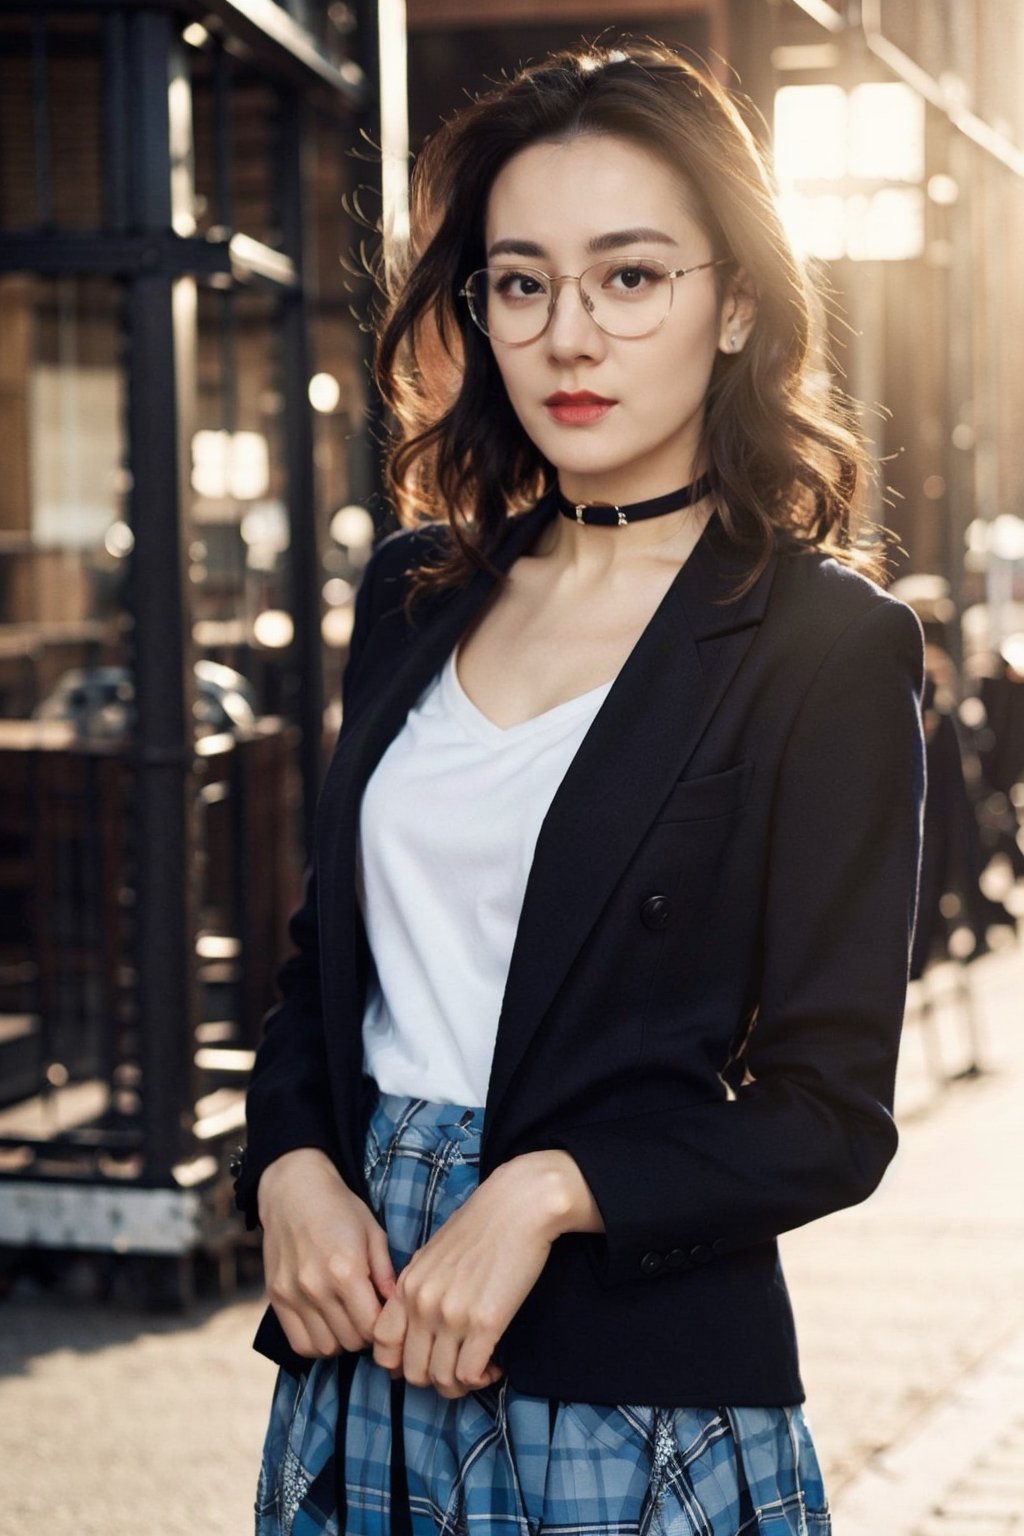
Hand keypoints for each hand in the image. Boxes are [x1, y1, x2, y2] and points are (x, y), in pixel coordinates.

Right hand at [258, 1147, 396, 1358]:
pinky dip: (316, 1343)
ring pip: (325, 1348)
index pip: (371, 1328)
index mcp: (346, 1270)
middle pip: (350, 1342)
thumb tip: (398, 1307)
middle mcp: (316, 1287)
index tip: (386, 1314)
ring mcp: (293, 1295)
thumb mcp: (373, 1233)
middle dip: (365, 1334)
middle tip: (368, 1315)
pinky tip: (326, 1324)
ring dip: (341, 1341)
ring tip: (347, 1319)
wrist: (293, 1190)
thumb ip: (387, 1274)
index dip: (384, 1327)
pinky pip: (299, 1343)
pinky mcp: (276, 1298)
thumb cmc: (340, 1208)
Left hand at [371, 1150, 601, 1397]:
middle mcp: (422, 1303)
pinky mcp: (485, 1322)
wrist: (518, 1206)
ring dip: (461, 1384)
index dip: (399, 1364)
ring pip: (442, 1380)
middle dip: (434, 1380)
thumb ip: (418, 1287)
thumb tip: (415, 1324)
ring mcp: (452, 1315)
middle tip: (457, 1369)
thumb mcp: (433, 1253)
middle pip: (412, 1372)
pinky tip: (494, 1366)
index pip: (383, 1345)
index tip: (424, 1361)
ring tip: (479, 1370)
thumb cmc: (480, 1225)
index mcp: (407, 1285)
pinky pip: (471, 1374)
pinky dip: (482, 1379)